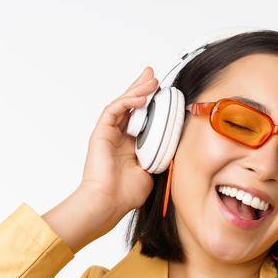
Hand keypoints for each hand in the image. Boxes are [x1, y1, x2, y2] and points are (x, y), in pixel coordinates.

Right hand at [44, 67, 159, 250]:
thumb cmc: (126, 194)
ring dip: (137, 90)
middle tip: (153, 74)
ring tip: (151, 80)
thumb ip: (161, 156)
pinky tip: (140, 96)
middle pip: (131, 105)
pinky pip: (114, 110)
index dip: (151, 102)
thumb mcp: (152, 170)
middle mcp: (119, 136)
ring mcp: (109, 133)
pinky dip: (127, 101)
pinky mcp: (101, 132)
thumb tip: (176, 146)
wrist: (108, 203)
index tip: (163, 92)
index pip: (141, 116)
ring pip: (123, 103)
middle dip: (142, 87)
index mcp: (130, 144)